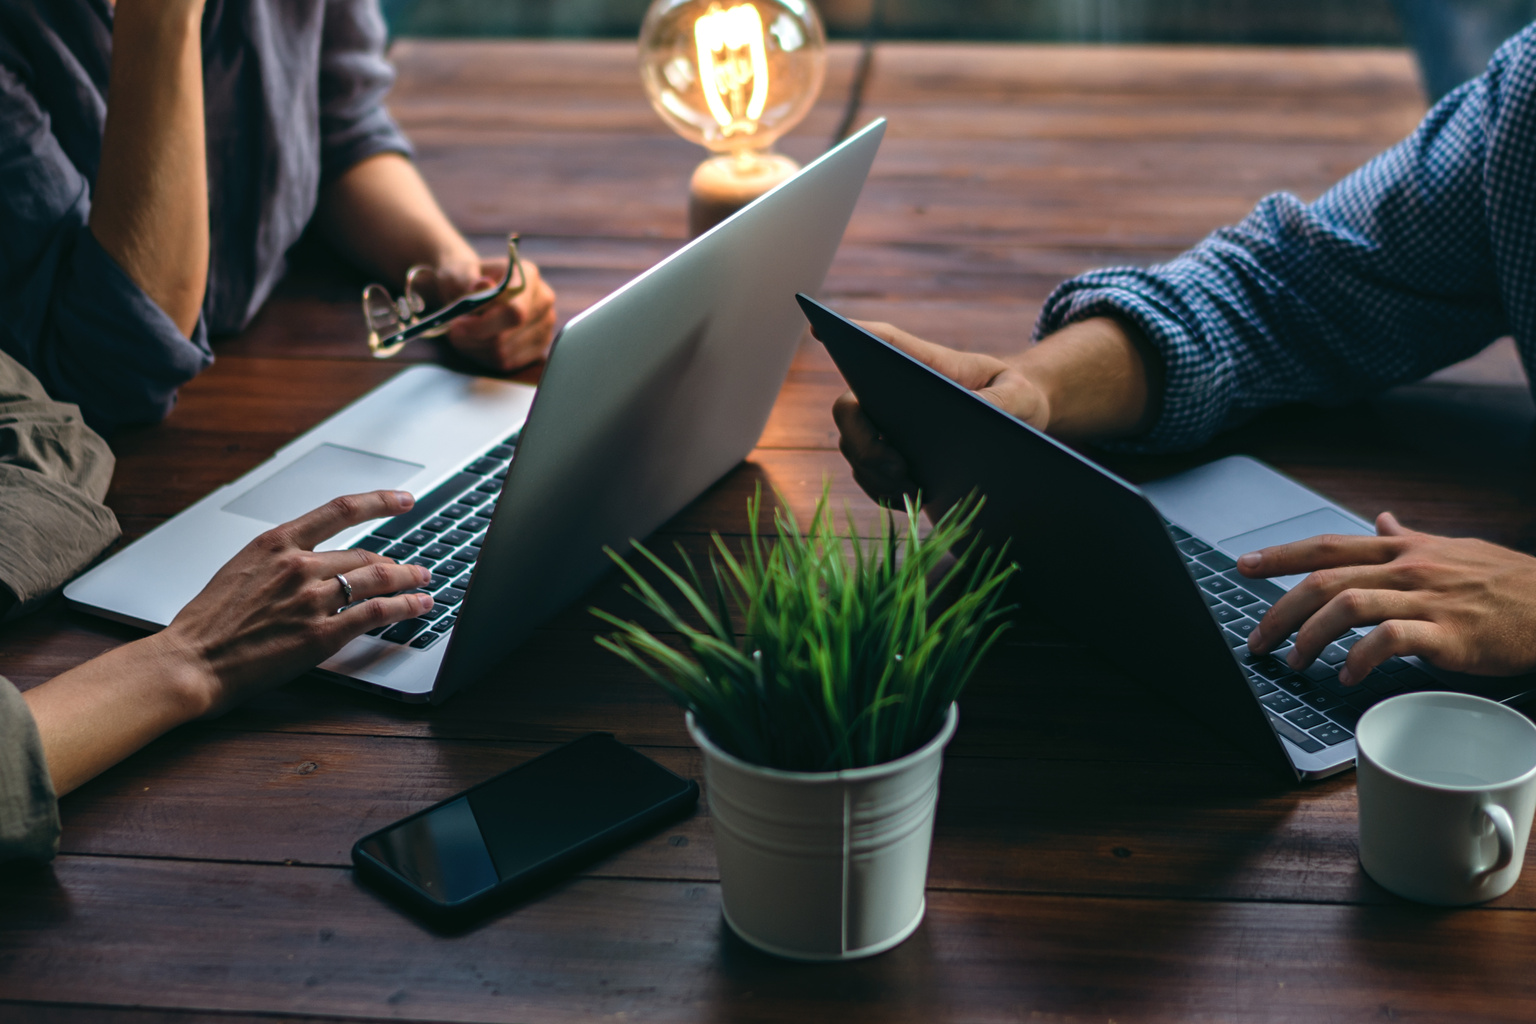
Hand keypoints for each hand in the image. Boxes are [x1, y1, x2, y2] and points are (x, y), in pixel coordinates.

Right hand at [158, 490, 433, 714]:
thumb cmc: (207, 623)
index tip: (403, 499)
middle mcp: (298, 565)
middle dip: (395, 562)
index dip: (379, 501)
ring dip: (410, 580)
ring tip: (425, 583)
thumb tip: (312, 560)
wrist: (191, 662)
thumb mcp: (241, 571)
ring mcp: (312, 598)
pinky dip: (406, 607)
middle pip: (364, 554)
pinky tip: (419, 607)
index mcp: (276, 543)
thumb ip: (279, 561)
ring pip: (378, 579)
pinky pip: (377, 612)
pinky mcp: (322, 633)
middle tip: (414, 568)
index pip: (340, 510)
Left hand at [435, 255, 557, 371]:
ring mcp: (545, 325)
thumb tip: (484, 285)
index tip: (458, 324)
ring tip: (463, 335)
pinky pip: (508, 363)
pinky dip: (485, 357)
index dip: (483, 324)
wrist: (474, 290)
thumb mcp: (458, 274)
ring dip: (475, 348)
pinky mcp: (539, 346)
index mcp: (527, 276)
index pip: (513, 312)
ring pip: (504, 353)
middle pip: (507, 335)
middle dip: (473, 338)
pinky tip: (475, 343)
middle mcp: (543, 300)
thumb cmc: (465, 279)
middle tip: (455, 330)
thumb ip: (468, 280)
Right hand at [826, 321, 1050, 504]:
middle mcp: (892, 393)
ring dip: (872, 473)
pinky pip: (870, 477)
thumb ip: (1000, 402)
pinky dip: (883, 490)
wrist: (1016, 424)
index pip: (881, 342)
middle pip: (849, 409)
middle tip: (896, 465)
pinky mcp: (892, 458)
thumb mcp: (1019, 396)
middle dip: (861, 440)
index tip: (818, 326)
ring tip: (910, 488)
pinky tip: (910, 497)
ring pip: (853, 448)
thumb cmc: (1016, 396)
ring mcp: (887, 427)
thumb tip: (975, 414)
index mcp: (924, 364)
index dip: (847, 334)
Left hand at [1242, 511, 1535, 682]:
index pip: (1328, 546)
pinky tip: (1345, 676)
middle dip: (1280, 611)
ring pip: (1347, 606)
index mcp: (1402, 550)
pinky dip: (1359, 659)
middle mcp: (1407, 568)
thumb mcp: (1451, 548)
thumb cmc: (1505, 582)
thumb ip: (1407, 538)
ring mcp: (1426, 598)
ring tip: (1295, 662)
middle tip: (1256, 640)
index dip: (1280, 554)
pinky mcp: (1446, 633)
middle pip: (1324, 580)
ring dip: (1310, 637)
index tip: (1243, 566)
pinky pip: (1389, 640)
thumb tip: (1378, 520)